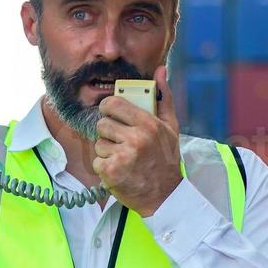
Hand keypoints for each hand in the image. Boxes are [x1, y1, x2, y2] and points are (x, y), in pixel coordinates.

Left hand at [92, 65, 182, 215]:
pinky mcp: (111, 172)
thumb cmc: (166, 159)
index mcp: (148, 124)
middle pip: (102, 124)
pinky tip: (120, 170)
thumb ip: (163, 97)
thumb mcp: (170, 127)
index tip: (112, 115)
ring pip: (99, 144)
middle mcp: (136, 139)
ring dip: (107, 151)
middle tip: (121, 141)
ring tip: (124, 158)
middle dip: (109, 133)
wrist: (165, 196)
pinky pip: (97, 161)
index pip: (113, 104)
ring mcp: (122, 156)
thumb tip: (161, 70)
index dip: (108, 109)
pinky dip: (105, 167)